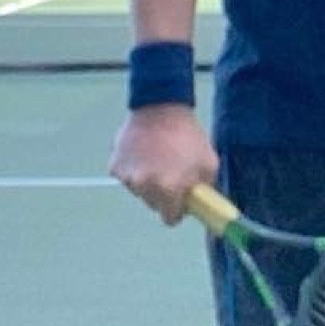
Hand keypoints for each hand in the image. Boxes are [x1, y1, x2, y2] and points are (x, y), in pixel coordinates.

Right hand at [109, 106, 217, 223]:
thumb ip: (204, 189)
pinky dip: (133, 169)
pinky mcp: (114, 165)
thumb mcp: (209, 164)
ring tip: (158, 159)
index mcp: (168, 190)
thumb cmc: (188, 136)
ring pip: (139, 190)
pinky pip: (126, 176)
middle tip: (171, 175)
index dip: (177, 210)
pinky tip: (144, 152)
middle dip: (163, 195)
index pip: (170, 218)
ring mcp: (127, 176)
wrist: (161, 106)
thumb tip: (200, 203)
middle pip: (153, 204)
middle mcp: (144, 187)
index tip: (180, 201)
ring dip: (147, 181)